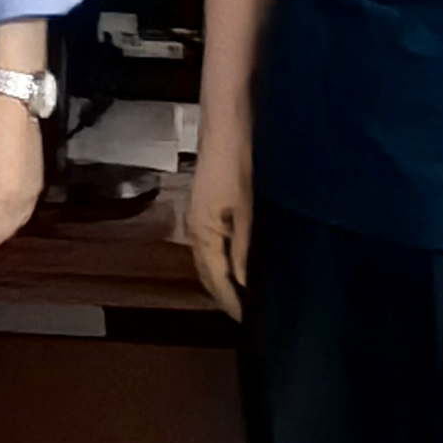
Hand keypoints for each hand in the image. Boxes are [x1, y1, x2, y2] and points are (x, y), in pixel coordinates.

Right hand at [186, 121, 251, 320]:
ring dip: (222, 277)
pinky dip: (223, 259)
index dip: (230, 300)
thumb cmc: (239, 163)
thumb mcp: (248, 208)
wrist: (228, 122)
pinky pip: (212, 243)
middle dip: (223, 294)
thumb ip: (245, 247)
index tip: (246, 320)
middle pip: (207, 272)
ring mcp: (198, 216)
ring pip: (208, 258)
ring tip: (244, 294)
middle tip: (246, 313)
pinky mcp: (207, 206)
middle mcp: (195, 228)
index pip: (215, 278)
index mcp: (203, 232)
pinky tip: (239, 261)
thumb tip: (244, 282)